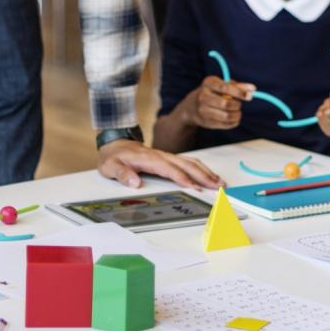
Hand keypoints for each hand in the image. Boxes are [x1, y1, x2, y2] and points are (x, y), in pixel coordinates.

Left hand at [97, 139, 223, 189]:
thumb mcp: (110, 166)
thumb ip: (122, 174)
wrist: (115, 143)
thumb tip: (135, 182)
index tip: (195, 188)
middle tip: (217, 186)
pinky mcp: (168, 158)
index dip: (183, 178)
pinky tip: (208, 174)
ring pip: (190, 162)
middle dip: (203, 175)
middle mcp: (161, 155)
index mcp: (149, 158)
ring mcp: (166, 156)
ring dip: (205, 171)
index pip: (170, 169)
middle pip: (186, 164)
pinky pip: (188, 162)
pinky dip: (201, 168)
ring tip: (219, 182)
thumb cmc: (113, 156)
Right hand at [184, 76, 254, 129]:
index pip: (225, 88)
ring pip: (226, 116)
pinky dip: (234, 122)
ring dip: (237, 115)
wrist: (192, 106)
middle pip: (226, 104)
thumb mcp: (222, 84)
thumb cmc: (212, 92)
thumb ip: (238, 86)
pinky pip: (225, 125)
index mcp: (208, 83)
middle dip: (237, 105)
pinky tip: (234, 119)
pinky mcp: (207, 122)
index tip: (249, 97)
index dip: (239, 93)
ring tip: (238, 112)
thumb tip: (253, 88)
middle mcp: (203, 96)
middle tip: (239, 105)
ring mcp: (203, 110)